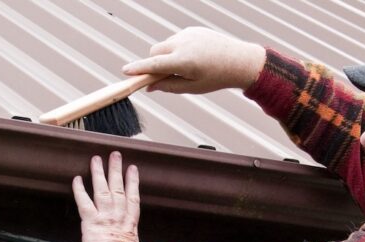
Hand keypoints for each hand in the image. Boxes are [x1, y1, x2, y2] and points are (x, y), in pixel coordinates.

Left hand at [72, 152, 140, 241]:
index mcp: (130, 225)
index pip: (133, 198)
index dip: (133, 182)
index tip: (133, 169)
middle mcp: (118, 216)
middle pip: (118, 188)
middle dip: (116, 170)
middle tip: (115, 155)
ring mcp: (105, 217)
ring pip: (103, 190)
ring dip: (100, 173)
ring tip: (97, 158)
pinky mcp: (91, 221)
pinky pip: (84, 202)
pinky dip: (80, 190)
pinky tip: (77, 178)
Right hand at [122, 26, 265, 93]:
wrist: (240, 60)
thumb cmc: (216, 77)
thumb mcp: (192, 88)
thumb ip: (168, 86)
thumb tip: (150, 86)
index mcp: (183, 61)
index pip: (153, 65)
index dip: (138, 69)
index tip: (125, 72)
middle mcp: (183, 44)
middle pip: (154, 52)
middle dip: (153, 64)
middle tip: (162, 77)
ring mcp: (187, 34)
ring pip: (164, 46)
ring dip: (166, 57)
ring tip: (186, 68)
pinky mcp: (192, 30)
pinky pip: (176, 40)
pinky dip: (177, 50)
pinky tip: (193, 58)